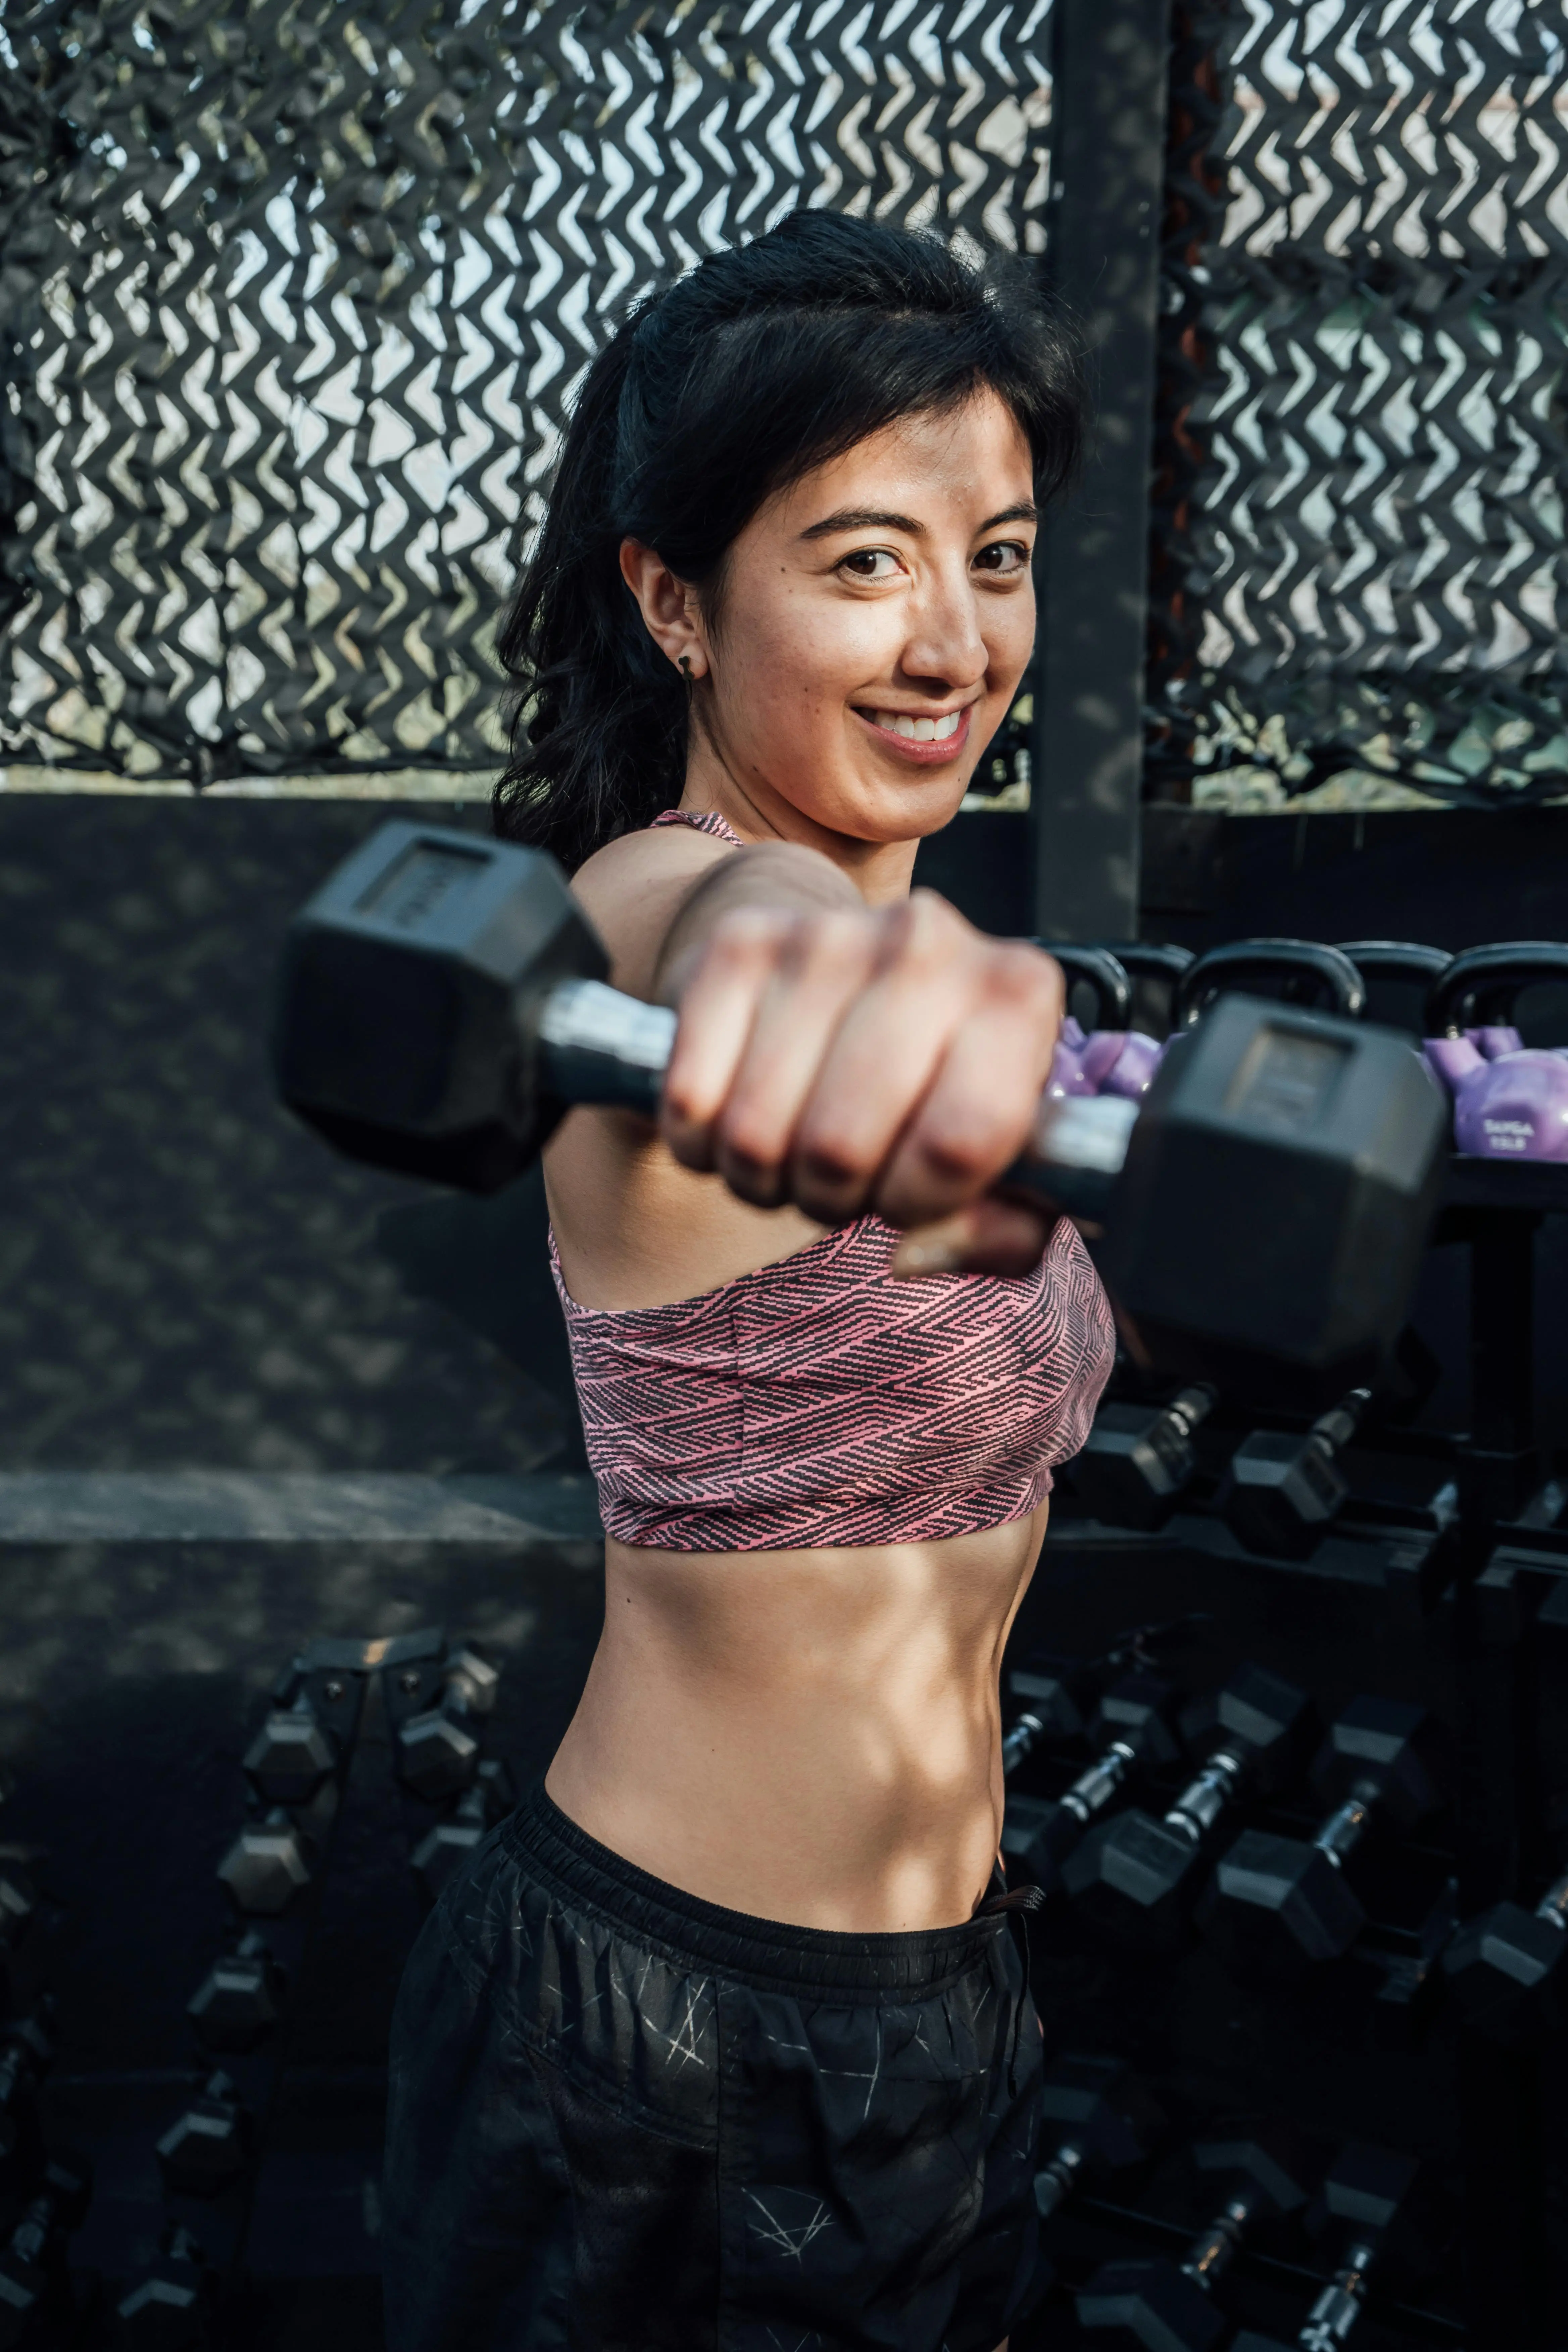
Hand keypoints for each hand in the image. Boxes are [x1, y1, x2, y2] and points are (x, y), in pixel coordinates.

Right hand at [659, 891, 1064, 1274]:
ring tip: (794, 1145)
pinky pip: (692, 1100)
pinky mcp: (735, 945)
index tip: (909, 1195)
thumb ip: (1005, 1232)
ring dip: (763, 1175)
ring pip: (756, 1134)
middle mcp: (926, 945)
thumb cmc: (934, 1083)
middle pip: (839, 1147)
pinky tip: (739, 1110)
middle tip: (844, 1174)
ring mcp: (823, 936)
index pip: (958, 1142)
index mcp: (1018, 994)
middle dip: (832, 1195)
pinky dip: (702, 1139)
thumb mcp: (1005, 1162)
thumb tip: (915, 1251)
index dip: (917, 1203)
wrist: (843, 975)